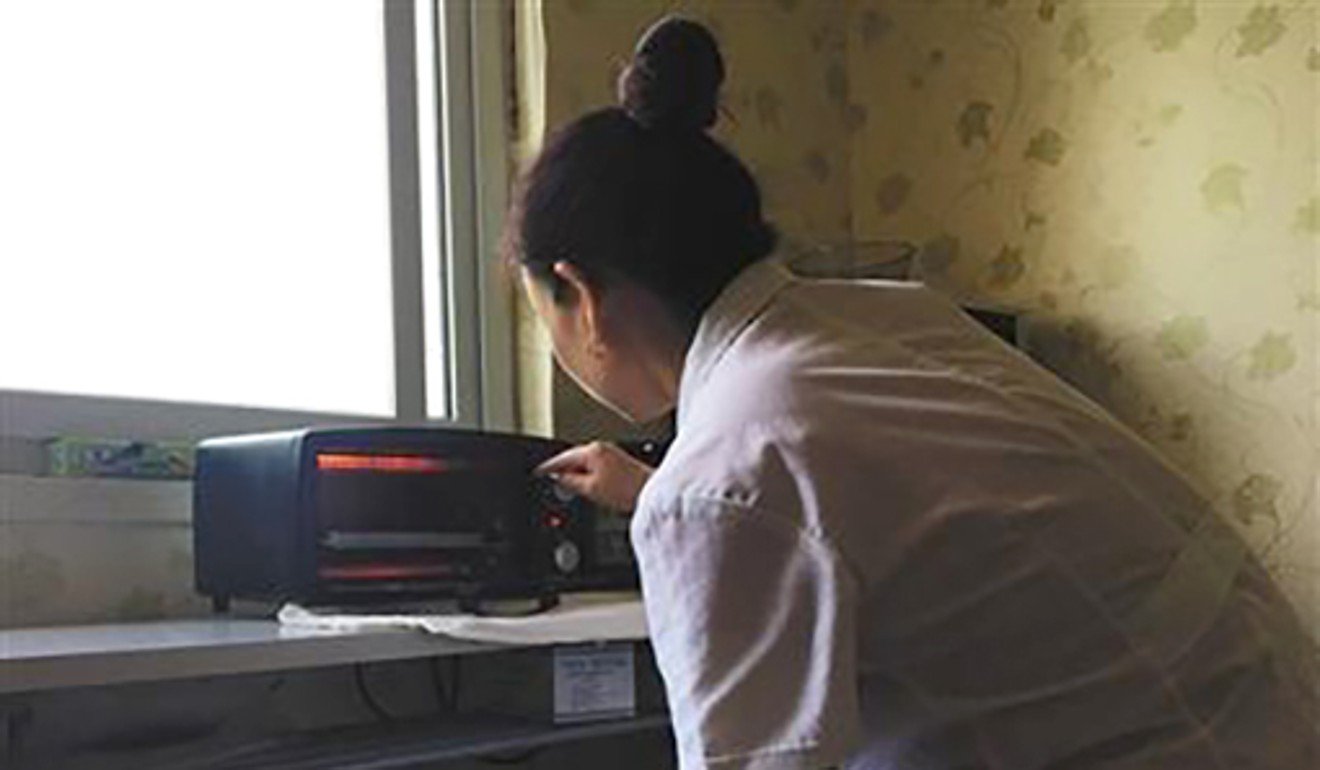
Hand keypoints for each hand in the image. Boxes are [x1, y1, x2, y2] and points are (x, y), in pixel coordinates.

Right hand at [536, 441, 654, 512]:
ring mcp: (611, 452)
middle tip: (552, 483)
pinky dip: (588, 474)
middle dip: (563, 470)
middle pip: (573, 458)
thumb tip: (558, 477)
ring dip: (576, 473)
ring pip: (584, 462)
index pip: (562, 458)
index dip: (548, 467)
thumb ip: (570, 481)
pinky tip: (590, 486)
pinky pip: (595, 465)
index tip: (538, 472)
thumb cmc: (627, 490)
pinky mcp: (618, 460)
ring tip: (573, 489)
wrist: (651, 492)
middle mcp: (601, 447)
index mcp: (592, 451)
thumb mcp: (590, 489)